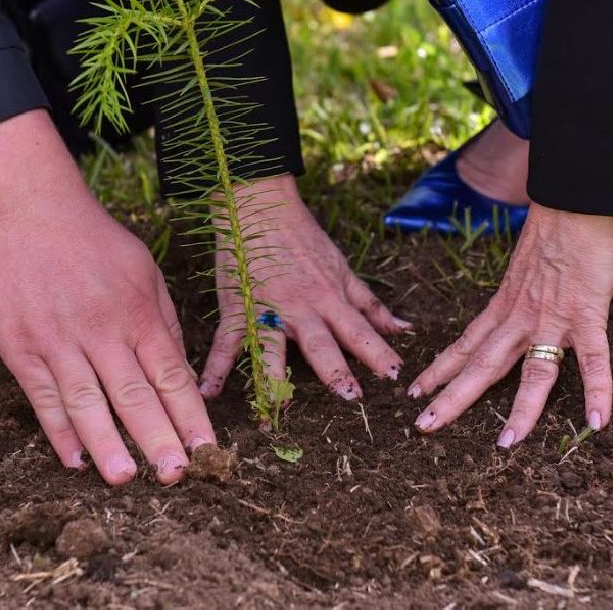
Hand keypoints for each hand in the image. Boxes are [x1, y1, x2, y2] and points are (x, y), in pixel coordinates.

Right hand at [0, 111, 214, 484]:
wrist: (31, 210)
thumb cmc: (96, 242)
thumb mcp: (145, 271)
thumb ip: (164, 322)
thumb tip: (181, 375)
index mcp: (137, 313)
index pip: (171, 375)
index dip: (190, 416)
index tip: (207, 449)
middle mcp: (101, 331)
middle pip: (134, 394)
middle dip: (158, 438)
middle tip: (176, 476)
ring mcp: (58, 341)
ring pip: (87, 403)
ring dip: (108, 444)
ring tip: (126, 479)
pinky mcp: (21, 347)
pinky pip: (43, 397)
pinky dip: (59, 431)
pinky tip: (74, 459)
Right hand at [199, 174, 410, 400]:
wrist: (260, 205)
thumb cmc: (303, 238)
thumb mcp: (342, 269)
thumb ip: (369, 304)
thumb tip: (403, 329)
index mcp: (329, 298)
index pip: (359, 330)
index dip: (378, 352)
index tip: (396, 377)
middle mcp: (300, 308)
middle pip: (320, 343)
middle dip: (335, 370)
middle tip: (350, 397)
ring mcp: (266, 309)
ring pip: (272, 347)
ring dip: (273, 378)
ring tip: (277, 407)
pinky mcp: (236, 308)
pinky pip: (226, 341)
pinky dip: (215, 366)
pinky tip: (209, 391)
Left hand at [409, 202, 612, 444]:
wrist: (574, 199)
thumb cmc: (554, 230)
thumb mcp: (522, 268)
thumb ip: (518, 294)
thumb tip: (517, 307)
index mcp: (503, 306)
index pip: (464, 345)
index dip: (439, 370)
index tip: (415, 391)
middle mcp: (519, 318)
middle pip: (481, 367)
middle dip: (452, 399)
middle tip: (423, 428)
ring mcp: (552, 319)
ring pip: (532, 374)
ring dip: (521, 411)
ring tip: (506, 444)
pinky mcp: (587, 315)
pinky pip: (593, 361)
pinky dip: (597, 392)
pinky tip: (597, 422)